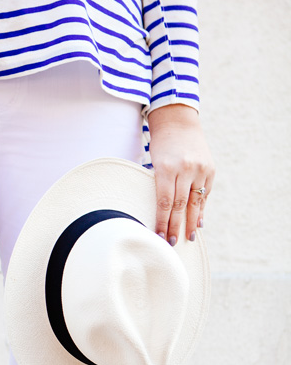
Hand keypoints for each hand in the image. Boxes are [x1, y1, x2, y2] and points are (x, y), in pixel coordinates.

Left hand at [147, 104, 214, 243]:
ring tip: (188, 238)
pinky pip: (205, 194)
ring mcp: (200, 169)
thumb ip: (160, 187)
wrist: (179, 122)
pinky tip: (198, 222)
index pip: (164, 202)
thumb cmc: (161, 146)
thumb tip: (164, 215)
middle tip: (172, 243)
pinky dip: (201, 209)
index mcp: (166, 168)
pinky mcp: (210, 169)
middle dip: (175, 226)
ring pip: (195, 202)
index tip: (159, 237)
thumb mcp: (155, 164)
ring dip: (191, 222)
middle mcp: (185, 169)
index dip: (162, 222)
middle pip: (180, 205)